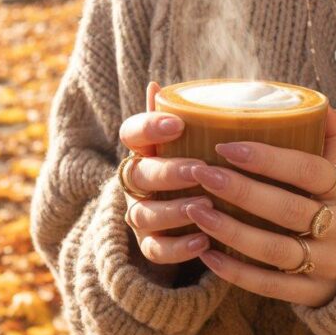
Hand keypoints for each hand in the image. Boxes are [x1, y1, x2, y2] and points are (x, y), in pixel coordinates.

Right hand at [118, 81, 213, 271]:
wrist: (196, 215)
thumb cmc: (201, 166)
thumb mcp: (198, 140)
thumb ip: (190, 116)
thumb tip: (163, 84)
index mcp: (145, 151)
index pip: (131, 133)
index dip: (149, 128)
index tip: (176, 125)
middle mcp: (136, 182)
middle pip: (139, 175)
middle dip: (169, 173)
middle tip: (200, 170)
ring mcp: (141, 214)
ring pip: (144, 214)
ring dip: (174, 211)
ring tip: (204, 207)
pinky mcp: (150, 245)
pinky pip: (155, 250)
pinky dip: (178, 248)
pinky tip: (204, 242)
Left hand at [183, 105, 335, 307]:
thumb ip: (332, 141)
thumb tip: (321, 105)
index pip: (309, 170)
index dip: (269, 158)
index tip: (227, 146)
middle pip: (288, 210)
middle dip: (242, 191)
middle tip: (203, 174)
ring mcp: (327, 265)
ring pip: (275, 250)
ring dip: (232, 231)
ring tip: (197, 212)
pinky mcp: (312, 295)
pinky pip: (269, 285)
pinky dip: (235, 271)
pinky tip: (207, 254)